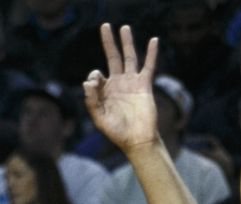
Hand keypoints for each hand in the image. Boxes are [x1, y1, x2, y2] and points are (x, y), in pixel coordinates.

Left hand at [84, 26, 161, 151]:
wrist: (137, 140)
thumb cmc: (117, 132)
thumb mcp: (99, 118)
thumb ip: (91, 101)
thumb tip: (87, 82)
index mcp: (105, 91)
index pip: (96, 75)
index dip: (94, 76)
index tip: (95, 83)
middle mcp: (118, 84)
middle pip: (113, 57)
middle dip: (108, 42)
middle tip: (105, 26)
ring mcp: (131, 83)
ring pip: (129, 57)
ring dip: (127, 42)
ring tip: (125, 27)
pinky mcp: (144, 85)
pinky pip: (148, 66)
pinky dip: (151, 53)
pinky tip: (153, 40)